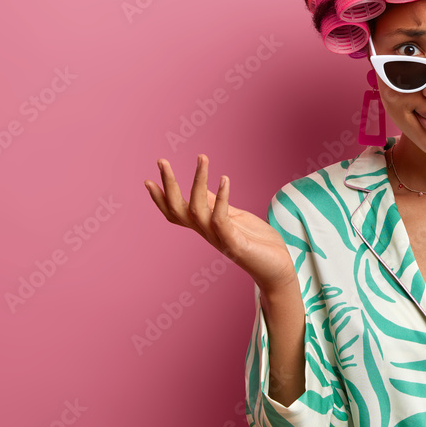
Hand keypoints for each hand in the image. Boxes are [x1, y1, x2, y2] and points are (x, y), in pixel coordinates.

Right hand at [144, 154, 298, 294]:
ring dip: (198, 181)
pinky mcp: (234, 244)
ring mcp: (219, 239)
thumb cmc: (256, 242)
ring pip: (197, 209)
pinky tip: (224, 179)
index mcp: (205, 227)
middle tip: (161, 161)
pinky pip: (221, 219)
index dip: (160, 198)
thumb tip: (202, 188)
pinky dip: (221, 198)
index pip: (176, 212)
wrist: (277, 268)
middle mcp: (207, 233)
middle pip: (178, 209)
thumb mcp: (234, 217)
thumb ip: (216, 205)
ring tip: (201, 158)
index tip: (148, 180)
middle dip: (168, 184)